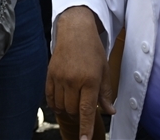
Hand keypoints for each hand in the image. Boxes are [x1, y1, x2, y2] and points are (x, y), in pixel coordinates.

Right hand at [46, 7, 116, 139]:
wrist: (75, 31)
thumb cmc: (92, 50)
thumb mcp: (104, 70)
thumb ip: (106, 93)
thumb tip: (110, 111)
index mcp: (90, 80)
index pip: (86, 111)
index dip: (85, 128)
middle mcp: (73, 80)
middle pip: (73, 110)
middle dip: (79, 115)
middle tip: (84, 108)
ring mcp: (59, 78)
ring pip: (61, 106)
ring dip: (67, 110)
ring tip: (74, 103)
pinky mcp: (50, 75)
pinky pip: (50, 97)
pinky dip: (55, 104)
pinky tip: (62, 102)